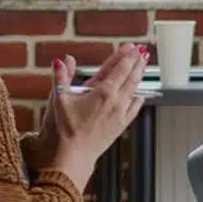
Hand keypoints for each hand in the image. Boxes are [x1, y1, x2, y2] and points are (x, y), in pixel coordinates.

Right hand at [38, 44, 147, 190]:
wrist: (73, 155)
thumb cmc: (64, 128)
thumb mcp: (59, 98)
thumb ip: (62, 76)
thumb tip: (62, 59)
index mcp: (102, 91)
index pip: (118, 68)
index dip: (125, 55)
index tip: (131, 46)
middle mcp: (116, 100)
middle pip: (130, 76)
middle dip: (137, 62)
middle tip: (143, 51)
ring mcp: (121, 113)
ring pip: (134, 89)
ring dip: (139, 76)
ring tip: (143, 65)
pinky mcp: (121, 125)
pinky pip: (134, 108)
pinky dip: (138, 99)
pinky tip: (140, 95)